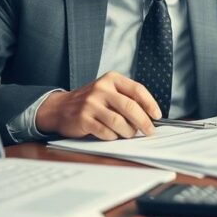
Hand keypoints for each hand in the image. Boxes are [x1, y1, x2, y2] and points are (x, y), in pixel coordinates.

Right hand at [35, 72, 159, 139]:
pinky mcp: (83, 119)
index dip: (150, 103)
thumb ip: (126, 98)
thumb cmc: (91, 101)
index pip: (137, 90)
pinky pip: (106, 132)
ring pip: (119, 122)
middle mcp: (101, 89)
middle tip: (149, 131)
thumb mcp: (108, 91)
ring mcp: (91, 104)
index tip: (157, 115)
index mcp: (111, 79)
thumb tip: (150, 115)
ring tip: (129, 134)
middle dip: (144, 122)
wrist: (60, 107)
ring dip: (128, 132)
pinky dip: (113, 136)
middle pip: (130, 107)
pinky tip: (112, 135)